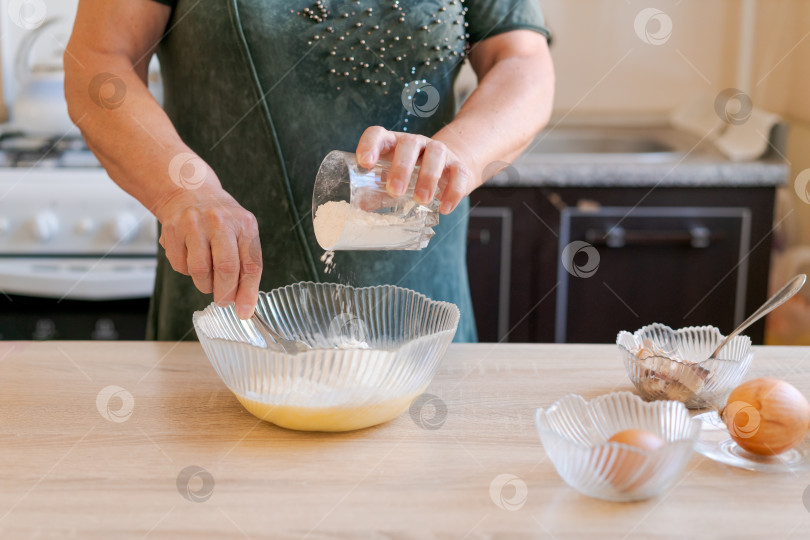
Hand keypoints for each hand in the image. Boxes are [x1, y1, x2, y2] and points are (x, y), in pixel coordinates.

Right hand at [154, 184, 261, 318]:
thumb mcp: (242, 232)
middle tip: (223, 300)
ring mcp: (194, 225)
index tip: (245, 312)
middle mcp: (220, 222)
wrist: (188, 189)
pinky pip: (180, 266)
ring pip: (200, 271)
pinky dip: (187, 272)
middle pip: (226, 269)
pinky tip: (191, 258)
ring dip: (205, 285)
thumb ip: (246, 264)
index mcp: (245, 224)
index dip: (248, 292)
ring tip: (208, 277)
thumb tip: (245, 304)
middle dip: (225, 293)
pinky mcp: (172, 231)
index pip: (251, 264)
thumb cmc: (220, 217)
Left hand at [355, 126, 475, 214]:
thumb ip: (377, 192)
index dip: (370, 145)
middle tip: (394, 191)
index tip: (365, 163)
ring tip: (421, 200)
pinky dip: (453, 191)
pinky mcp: (458, 165)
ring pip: (436, 154)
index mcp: (393, 144)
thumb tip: (360, 204)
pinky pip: (459, 173)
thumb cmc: (412, 176)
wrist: (449, 170)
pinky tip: (444, 208)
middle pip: (409, 144)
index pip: (378, 134)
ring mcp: (439, 152)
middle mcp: (416, 143)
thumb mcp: (392, 181)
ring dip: (428, 177)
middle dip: (401, 167)